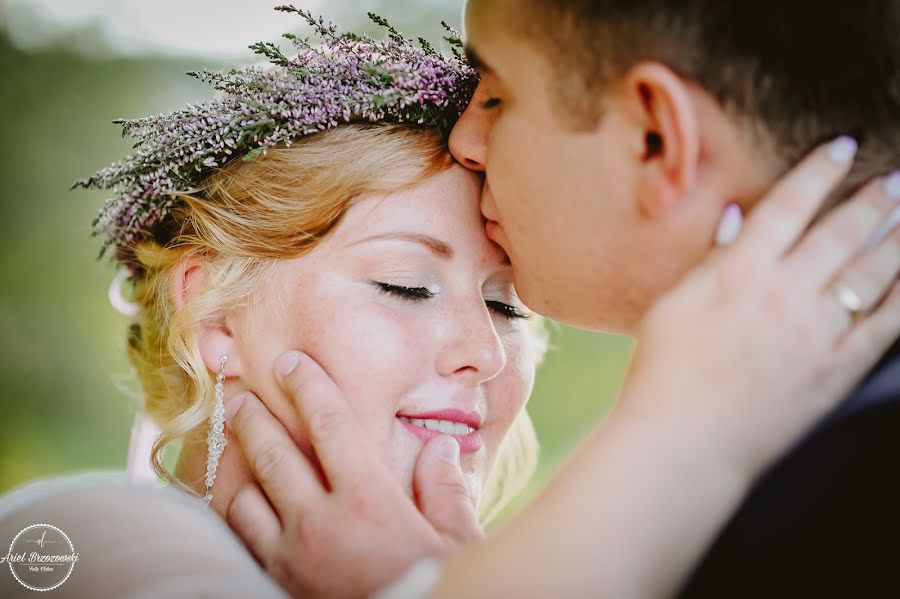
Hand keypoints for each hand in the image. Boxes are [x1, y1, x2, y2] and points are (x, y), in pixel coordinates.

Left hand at [219, 352, 482, 598]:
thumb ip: (447, 490)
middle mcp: (320, 524)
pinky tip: (240, 497)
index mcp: (368, 502)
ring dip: (238, 466)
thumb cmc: (431, 588)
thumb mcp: (457, 542)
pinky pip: (241, 538)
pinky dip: (236, 511)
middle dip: (251, 416)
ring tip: (234, 444)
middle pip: (272, 453)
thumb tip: (441, 448)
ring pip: (244, 497)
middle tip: (238, 393)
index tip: (291, 362)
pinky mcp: (275, 582)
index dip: (308, 387)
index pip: (330, 426)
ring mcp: (290, 557)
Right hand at [624, 137, 899, 476]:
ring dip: (897, 235)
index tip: (841, 148)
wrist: (684, 444)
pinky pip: (885, 324)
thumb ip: (710, 259)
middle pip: (840, 232)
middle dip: (872, 199)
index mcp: (738, 272)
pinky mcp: (836, 370)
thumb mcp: (671, 305)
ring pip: (872, 270)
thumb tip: (739, 219)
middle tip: (894, 178)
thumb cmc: (664, 375)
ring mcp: (816, 332)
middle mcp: (784, 293)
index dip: (818, 172)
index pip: (788, 206)